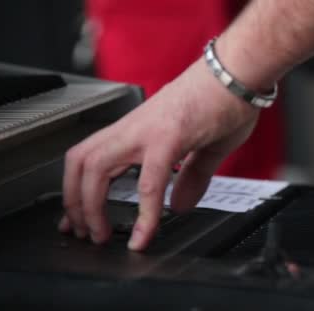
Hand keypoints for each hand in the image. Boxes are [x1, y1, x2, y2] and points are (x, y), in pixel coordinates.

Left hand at [59, 59, 258, 249]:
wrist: (238, 71)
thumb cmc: (224, 99)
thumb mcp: (205, 146)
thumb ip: (192, 178)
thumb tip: (180, 205)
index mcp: (140, 129)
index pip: (92, 158)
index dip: (79, 190)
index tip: (80, 219)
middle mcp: (135, 128)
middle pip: (81, 162)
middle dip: (75, 203)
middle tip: (85, 234)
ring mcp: (147, 130)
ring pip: (96, 168)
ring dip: (93, 207)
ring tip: (103, 236)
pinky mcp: (168, 137)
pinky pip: (149, 181)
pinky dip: (145, 213)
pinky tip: (146, 234)